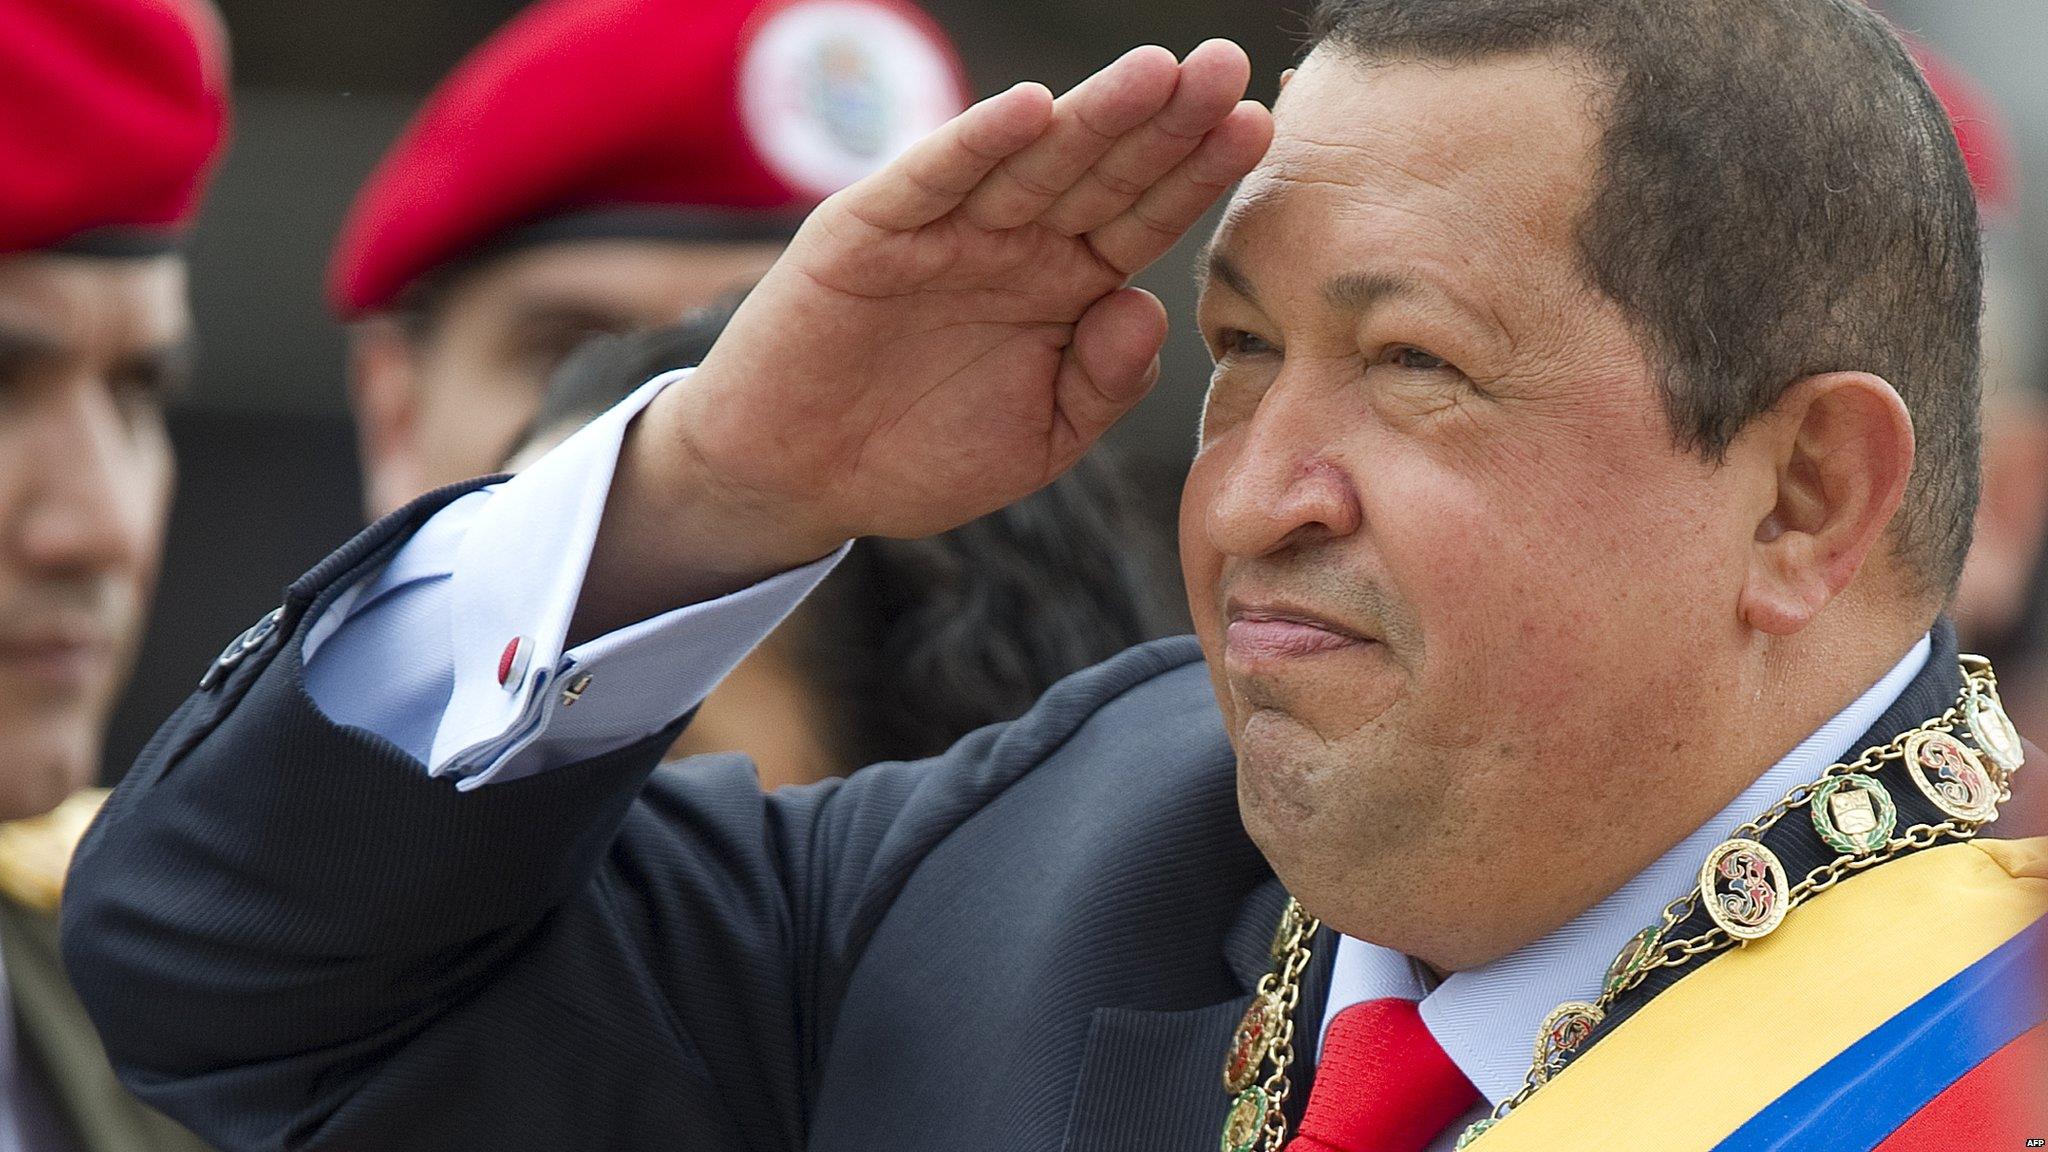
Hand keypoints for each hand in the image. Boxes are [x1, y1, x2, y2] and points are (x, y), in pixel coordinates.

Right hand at [581, 41, 1269, 633]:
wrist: (799, 479)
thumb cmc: (920, 456)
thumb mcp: (1038, 441)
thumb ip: (1102, 383)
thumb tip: (1148, 307)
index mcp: (1066, 285)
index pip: (1145, 216)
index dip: (1198, 174)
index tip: (1260, 128)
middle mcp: (1015, 242)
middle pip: (1103, 171)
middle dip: (1166, 121)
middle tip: (1229, 68)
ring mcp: (945, 229)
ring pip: (1031, 162)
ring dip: (1092, 115)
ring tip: (1159, 72)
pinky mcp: (869, 231)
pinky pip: (930, 180)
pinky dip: (974, 145)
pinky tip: (1030, 112)